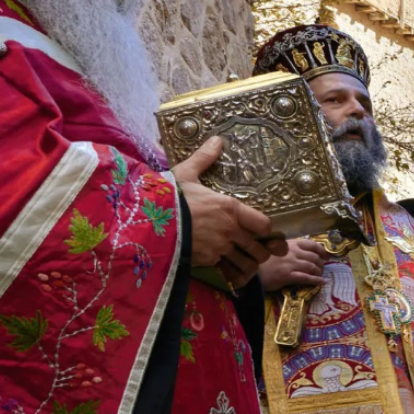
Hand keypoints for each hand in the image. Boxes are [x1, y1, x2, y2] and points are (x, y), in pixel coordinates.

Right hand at [170, 135, 284, 283]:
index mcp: (230, 208)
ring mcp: (218, 249)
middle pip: (258, 248)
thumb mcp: (186, 173)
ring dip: (248, 264)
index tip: (263, 229)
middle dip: (261, 250)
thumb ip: (204, 158)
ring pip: (246, 263)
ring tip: (245, 260)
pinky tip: (229, 271)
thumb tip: (217, 139)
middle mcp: (229, 230)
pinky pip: (228, 272)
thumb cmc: (169, 197)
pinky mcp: (205, 262)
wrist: (147, 222)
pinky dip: (231, 274)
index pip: (264, 224)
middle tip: (258, 249)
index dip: (266, 228)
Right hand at [255, 237, 328, 294]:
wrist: (250, 268)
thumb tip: (302, 252)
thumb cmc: (262, 259)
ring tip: (320, 275)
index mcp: (291, 244)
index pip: (312, 245)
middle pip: (314, 257)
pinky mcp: (288, 276)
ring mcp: (291, 264)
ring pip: (312, 267)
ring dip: (319, 272)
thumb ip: (289, 248)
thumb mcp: (276, 248)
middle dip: (321, 264)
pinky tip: (322, 283)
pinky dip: (317, 280)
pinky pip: (307, 278)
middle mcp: (293, 252)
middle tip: (322, 269)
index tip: (327, 256)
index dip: (322, 251)